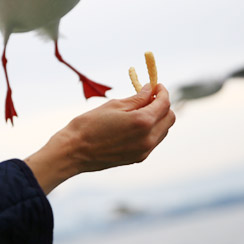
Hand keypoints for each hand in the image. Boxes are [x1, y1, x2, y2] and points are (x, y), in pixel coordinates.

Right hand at [24, 84, 175, 193]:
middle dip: (163, 105)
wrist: (74, 151)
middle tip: (149, 96)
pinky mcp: (138, 158)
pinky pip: (153, 141)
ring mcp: (144, 151)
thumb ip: (137, 98)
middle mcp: (148, 138)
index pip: (164, 103)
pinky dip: (151, 130)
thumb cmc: (89, 125)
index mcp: (142, 122)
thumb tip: (151, 90)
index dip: (162, 92)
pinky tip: (134, 124)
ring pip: (163, 131)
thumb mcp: (114, 105)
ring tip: (140, 110)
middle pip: (169, 118)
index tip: (156, 85)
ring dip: (158, 118)